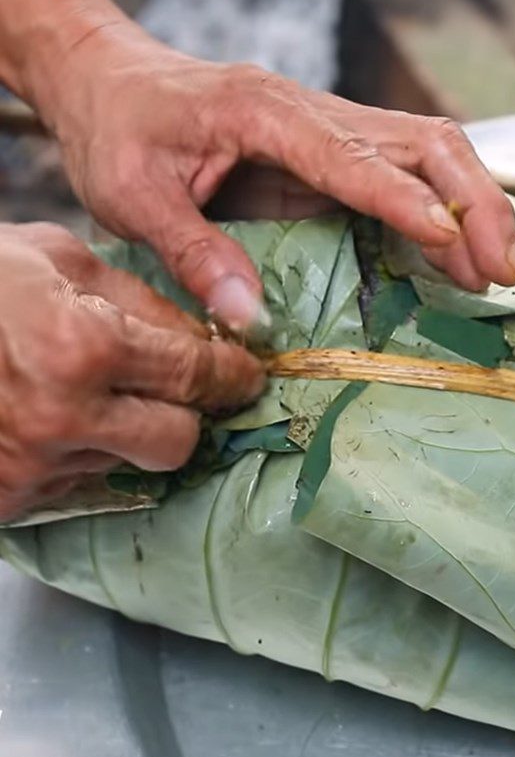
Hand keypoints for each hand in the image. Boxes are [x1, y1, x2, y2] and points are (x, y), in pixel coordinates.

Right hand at [0, 223, 263, 520]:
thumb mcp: (56, 258)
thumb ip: (138, 299)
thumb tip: (203, 333)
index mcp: (84, 347)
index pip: (196, 375)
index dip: (234, 376)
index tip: (248, 375)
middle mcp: (64, 418)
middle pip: (178, 441)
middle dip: (188, 414)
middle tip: (180, 390)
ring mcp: (32, 466)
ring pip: (129, 464)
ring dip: (128, 432)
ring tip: (90, 392)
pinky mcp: (8, 498)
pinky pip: (78, 483)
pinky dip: (81, 454)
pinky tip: (51, 417)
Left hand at [42, 30, 514, 325]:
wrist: (109, 80)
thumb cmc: (117, 128)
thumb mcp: (131, 195)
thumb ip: (191, 252)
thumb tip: (250, 318)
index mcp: (267, 112)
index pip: (356, 155)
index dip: (408, 201)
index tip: (452, 246)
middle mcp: (313, 114)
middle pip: (425, 141)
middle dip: (474, 202)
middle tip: (502, 270)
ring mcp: (330, 130)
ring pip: (430, 153)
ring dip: (472, 207)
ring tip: (497, 270)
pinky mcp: (332, 155)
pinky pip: (406, 175)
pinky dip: (443, 213)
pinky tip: (457, 255)